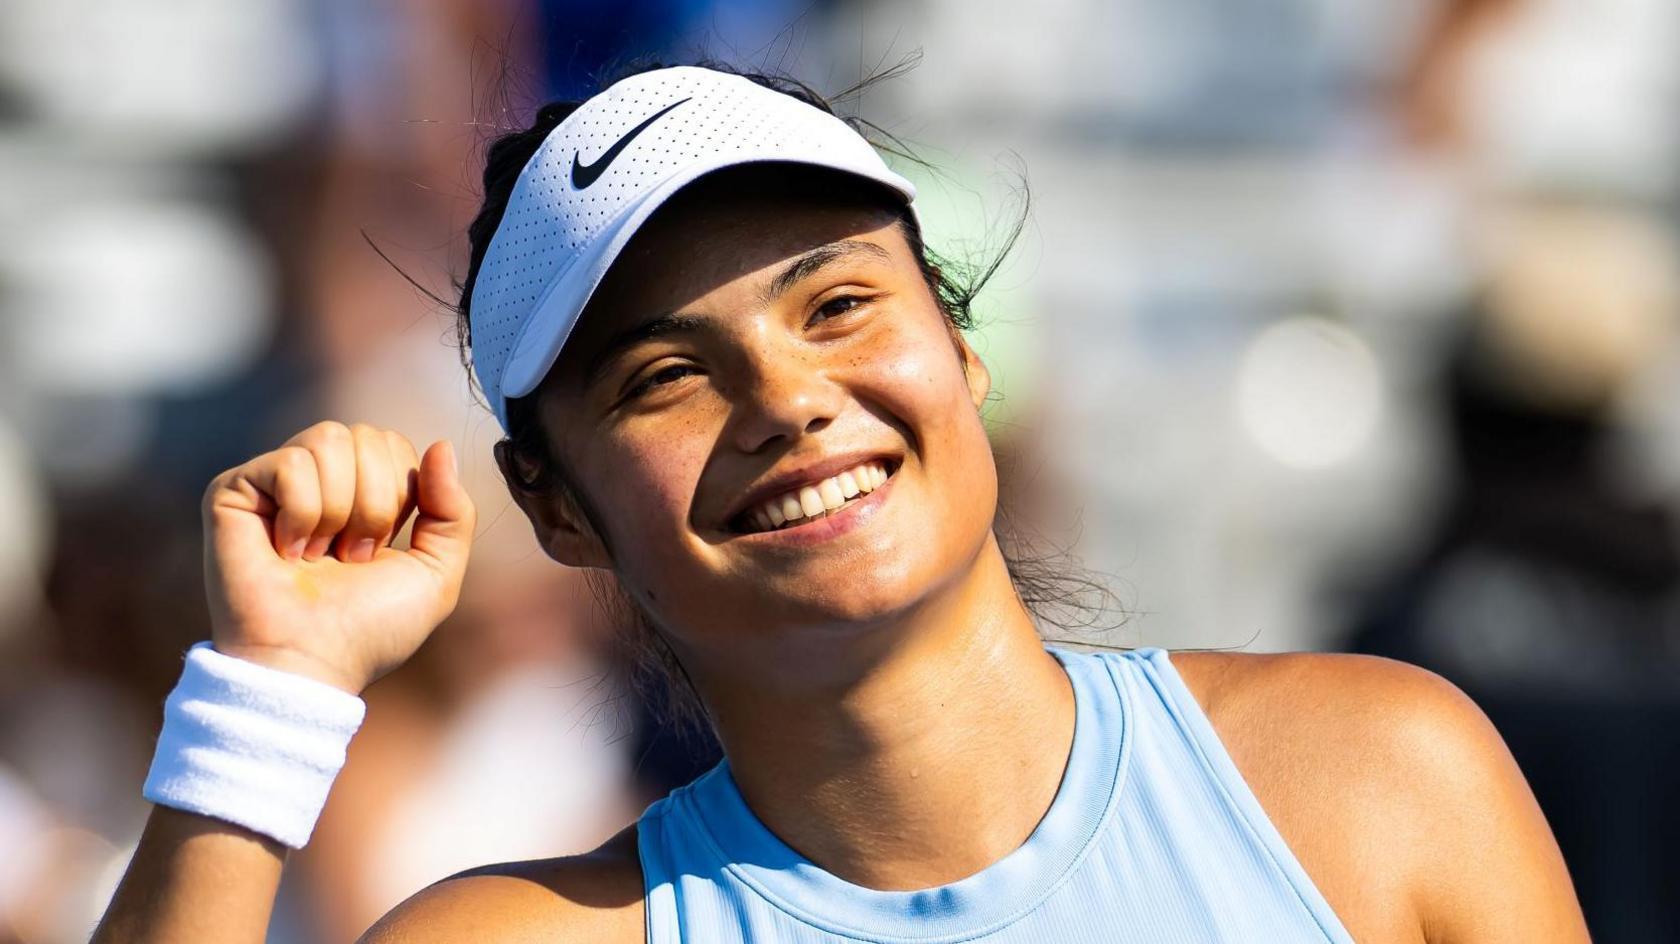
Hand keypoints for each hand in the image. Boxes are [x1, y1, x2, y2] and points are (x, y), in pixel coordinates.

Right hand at [201, 422, 475, 692]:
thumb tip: (440, 444)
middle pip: (365, 435)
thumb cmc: (369, 628)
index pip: (392, 444)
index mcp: (358, 489)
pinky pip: (289, 463)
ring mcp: (271, 482)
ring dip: (338, 510)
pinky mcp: (231, 490)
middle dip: (375, 504)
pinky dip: (302, 515)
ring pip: (328, 439)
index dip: (400, 495)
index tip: (378, 552)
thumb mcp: (436, 572)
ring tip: (318, 556)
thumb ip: (452, 510)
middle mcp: (315, 478)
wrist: (312, 663)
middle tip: (350, 557)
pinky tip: (287, 553)